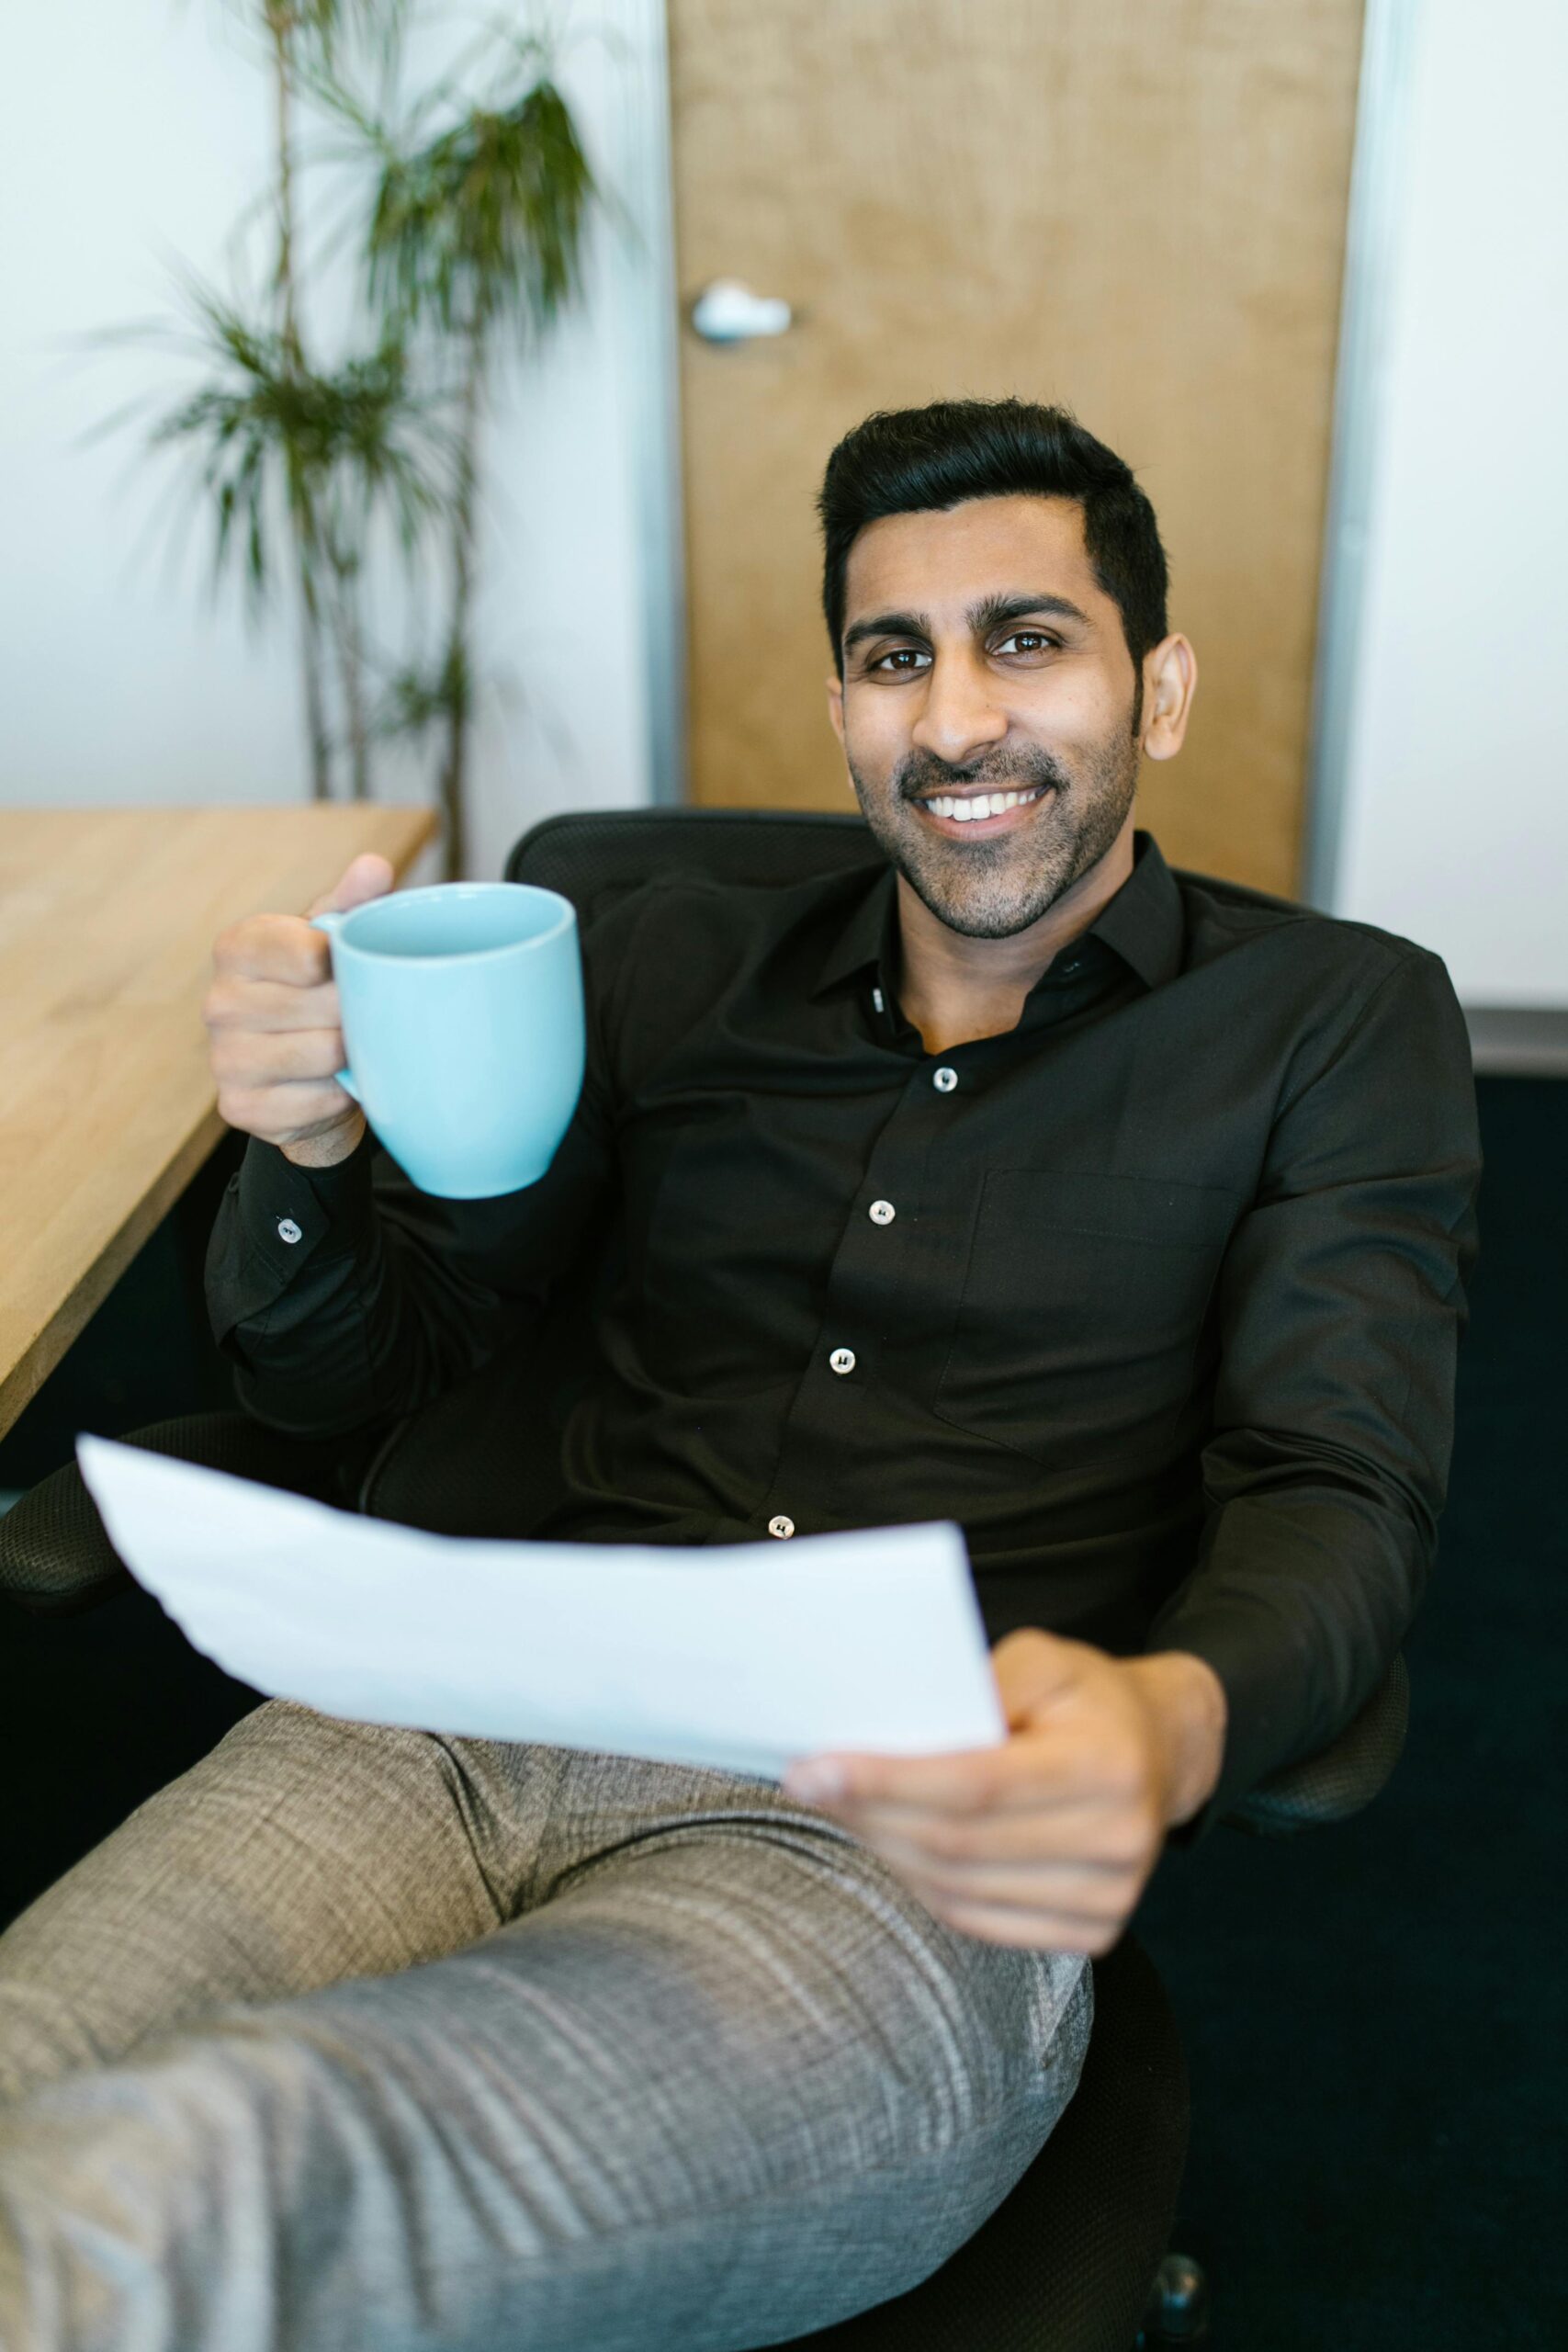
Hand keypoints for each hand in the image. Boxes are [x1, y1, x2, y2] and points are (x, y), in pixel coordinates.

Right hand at [204, 852, 394, 1166]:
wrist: (302, 1076)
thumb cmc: (318, 993)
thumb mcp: (333, 942)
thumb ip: (353, 903)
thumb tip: (374, 867)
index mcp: (239, 947)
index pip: (307, 954)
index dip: (345, 968)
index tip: (354, 972)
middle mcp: (219, 1001)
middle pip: (322, 1007)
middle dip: (356, 1013)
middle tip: (360, 1017)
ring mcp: (224, 1058)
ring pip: (323, 1054)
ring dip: (351, 1055)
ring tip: (349, 1047)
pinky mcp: (238, 1107)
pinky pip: (315, 1102)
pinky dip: (338, 1096)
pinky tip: (333, 1084)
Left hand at [780, 1631, 1226, 1952]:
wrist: (1159, 1750)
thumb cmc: (1086, 1697)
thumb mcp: (1044, 1657)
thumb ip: (983, 1683)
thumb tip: (901, 1726)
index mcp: (1107, 1765)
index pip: (976, 1784)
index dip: (888, 1780)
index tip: (815, 1767)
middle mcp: (1117, 1841)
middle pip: (958, 1843)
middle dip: (870, 1813)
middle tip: (808, 1783)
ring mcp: (1108, 1899)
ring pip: (959, 1890)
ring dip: (886, 1851)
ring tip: (842, 1810)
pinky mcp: (1092, 1933)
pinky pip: (978, 1921)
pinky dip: (922, 1886)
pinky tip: (891, 1846)